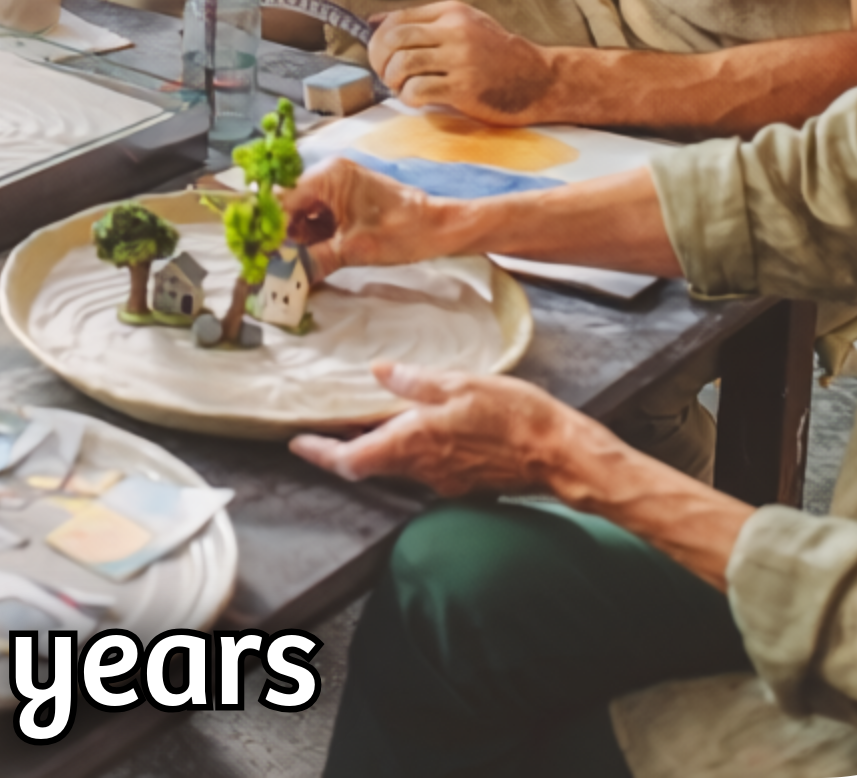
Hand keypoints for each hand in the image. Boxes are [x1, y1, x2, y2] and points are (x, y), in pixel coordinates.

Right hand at [277, 156, 445, 274]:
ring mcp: (339, 188)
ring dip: (296, 239)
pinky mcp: (347, 202)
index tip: (258, 251)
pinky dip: (313, 238)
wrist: (439, 229)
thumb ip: (314, 260)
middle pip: (291, 205)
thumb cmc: (401, 230)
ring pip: (304, 214)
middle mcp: (329, 175)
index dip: (270, 227)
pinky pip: (320, 218)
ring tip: (287, 265)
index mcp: (328, 176)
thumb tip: (283, 278)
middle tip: (271, 262)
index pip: (284, 199)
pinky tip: (307, 258)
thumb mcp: (353, 250)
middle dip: (282, 234)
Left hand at [291, 365, 576, 498]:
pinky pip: (422, 467)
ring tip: (360, 420)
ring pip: (395, 466)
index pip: (353, 460)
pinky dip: (405, 450)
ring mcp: (443, 481)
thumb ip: (415, 382)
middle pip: (369, 465)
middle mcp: (423, 469)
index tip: (297, 443)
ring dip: (374, 447)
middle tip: (321, 429)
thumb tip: (379, 372)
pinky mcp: (463, 483)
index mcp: (414, 443)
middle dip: (342, 449)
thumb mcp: (460, 383)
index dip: (321, 454)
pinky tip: (410, 427)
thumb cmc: (513, 414)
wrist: (558, 454)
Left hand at [368, 1, 552, 120]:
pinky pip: (418, 89)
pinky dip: (408, 97)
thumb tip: (373, 22)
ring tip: (401, 87)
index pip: (398, 18)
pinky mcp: (464, 88)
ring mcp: (460, 60)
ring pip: (402, 64)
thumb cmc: (500, 55)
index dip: (379, 38)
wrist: (540, 80)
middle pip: (394, 39)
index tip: (380, 54)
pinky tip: (417, 99)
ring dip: (392, 80)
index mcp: (453, 13)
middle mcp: (455, 31)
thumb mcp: (467, 25)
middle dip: (378, 59)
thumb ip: (425, 22)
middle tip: (385, 73)